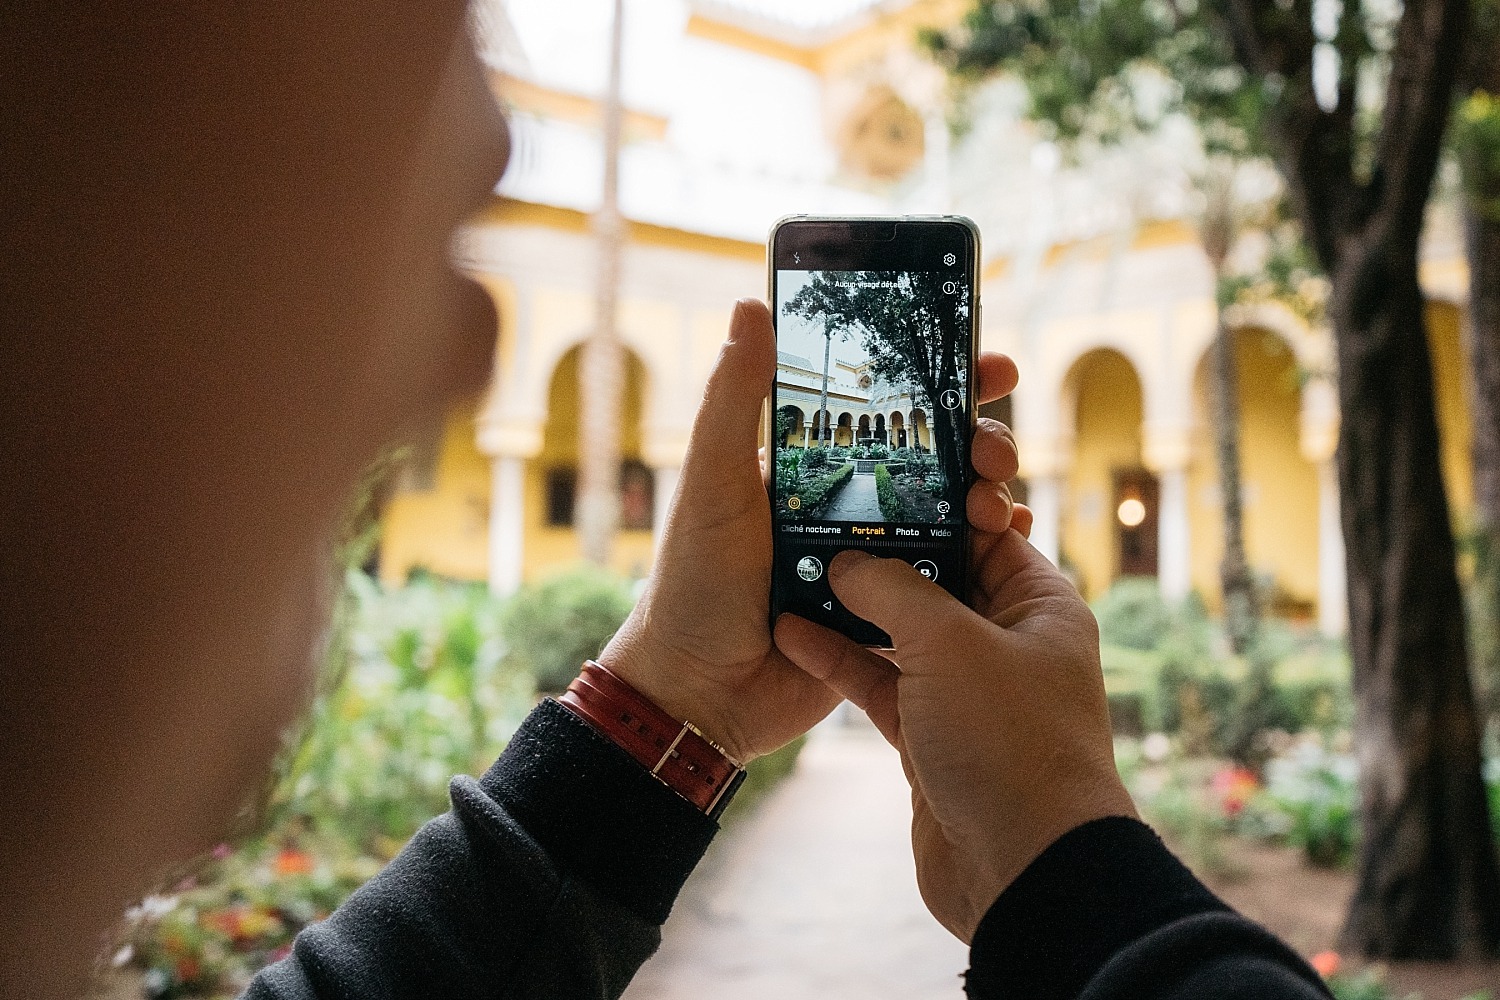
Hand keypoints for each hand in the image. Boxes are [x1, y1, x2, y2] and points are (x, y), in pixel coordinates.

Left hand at [598, 298, 1030, 763]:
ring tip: (994, 502)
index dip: (939, 385)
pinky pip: (948, 581)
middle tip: (993, 448)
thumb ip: (733, 401)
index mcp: (808, 470)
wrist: (699, 694)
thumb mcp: (713, 483)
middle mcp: (846, 509)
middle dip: (979, 443)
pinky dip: (983, 560)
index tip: (985, 365)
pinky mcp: (890, 617)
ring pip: (950, 517)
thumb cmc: (692, 584)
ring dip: (986, 499)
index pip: (884, 411)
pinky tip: (1005, 546)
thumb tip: (749, 307)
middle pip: (933, 460)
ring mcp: (873, 562)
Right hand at [775, 475, 1135, 941]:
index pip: (986, 532)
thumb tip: (848, 561)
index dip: (939, 501)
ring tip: (793, 568)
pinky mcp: (930, 737)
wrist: (1022, 870)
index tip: (882, 474)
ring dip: (851, 607)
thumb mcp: (948, 644)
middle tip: (822, 515)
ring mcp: (967, 693)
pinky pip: (879, 682)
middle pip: (937, 580)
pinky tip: (792, 633)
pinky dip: (840, 659)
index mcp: (1039, 606)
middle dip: (882, 554)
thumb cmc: (1010, 744)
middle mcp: (1007, 643)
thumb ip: (892, 590)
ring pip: (901, 633)